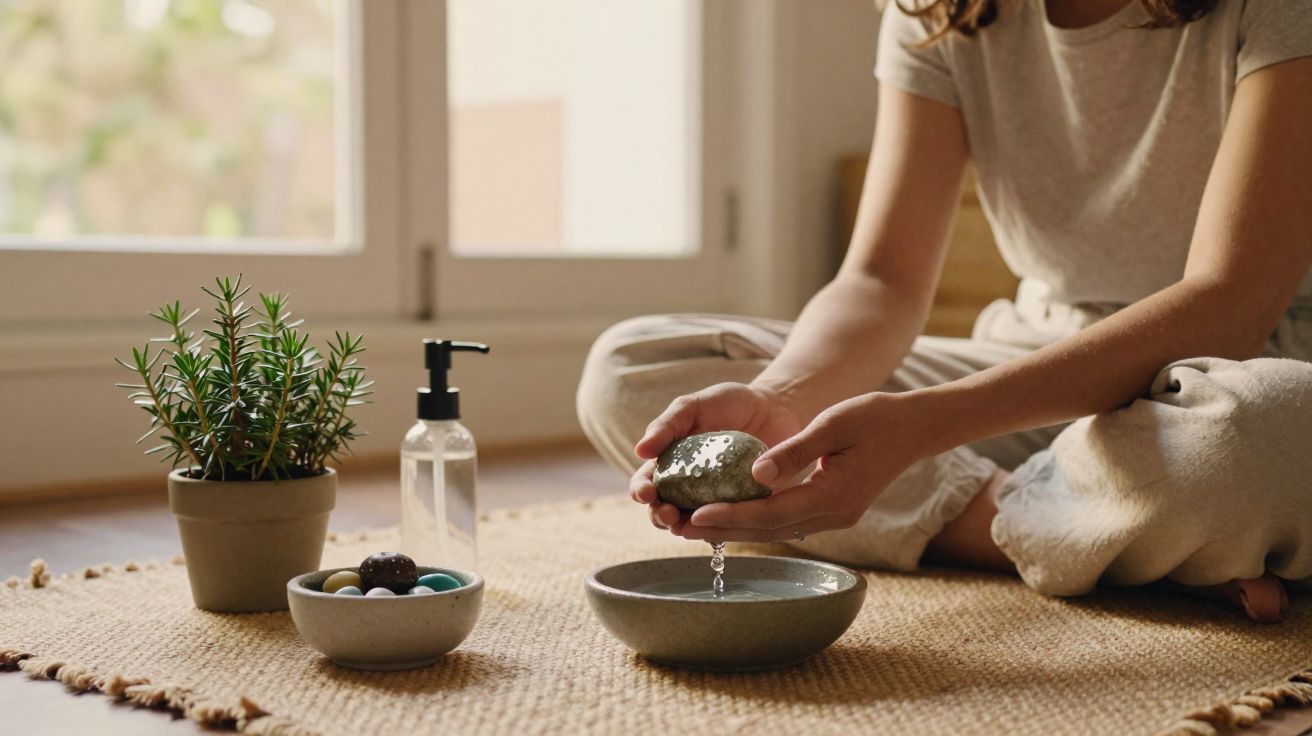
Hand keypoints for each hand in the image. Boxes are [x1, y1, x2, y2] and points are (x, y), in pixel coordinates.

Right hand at [629, 382, 803, 534]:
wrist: (774, 407)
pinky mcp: (743, 508)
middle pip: (664, 512)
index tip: (647, 492)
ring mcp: (714, 501)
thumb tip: (639, 451)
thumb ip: (667, 425)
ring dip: (686, 528)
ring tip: (688, 525)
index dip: (641, 491)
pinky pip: (729, 524)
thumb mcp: (693, 407)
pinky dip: (722, 527)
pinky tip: (722, 523)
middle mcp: (687, 487)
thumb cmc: (728, 404)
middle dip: (660, 517)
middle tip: (669, 513)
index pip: (646, 484)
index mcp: (670, 464)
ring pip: (693, 525)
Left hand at [676, 391, 929, 542]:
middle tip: (681, 528)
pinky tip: (729, 515)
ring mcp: (835, 516)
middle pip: (769, 530)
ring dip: (736, 529)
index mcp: (833, 496)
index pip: (772, 514)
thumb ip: (794, 451)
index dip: (733, 516)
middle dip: (724, 530)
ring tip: (694, 526)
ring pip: (776, 530)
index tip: (697, 514)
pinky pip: (787, 521)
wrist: (913, 428)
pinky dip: (756, 521)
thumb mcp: (834, 424)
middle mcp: (833, 515)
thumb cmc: (875, 418)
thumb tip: (755, 474)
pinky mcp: (832, 510)